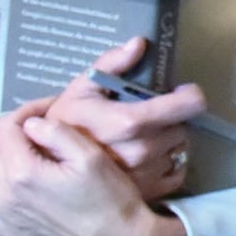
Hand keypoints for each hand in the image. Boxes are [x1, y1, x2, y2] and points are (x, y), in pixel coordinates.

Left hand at [0, 106, 188, 235]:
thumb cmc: (110, 196)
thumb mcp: (91, 156)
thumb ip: (57, 132)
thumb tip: (31, 123)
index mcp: (23, 171)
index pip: (8, 127)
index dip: (27, 110)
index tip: (48, 108)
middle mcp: (4, 193)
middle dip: (5, 126)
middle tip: (31, 124)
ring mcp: (2, 215)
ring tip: (7, 150)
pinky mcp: (8, 230)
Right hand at [45, 37, 206, 194]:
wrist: (47, 168)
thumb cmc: (64, 125)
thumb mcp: (81, 88)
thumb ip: (111, 64)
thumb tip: (138, 43)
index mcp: (129, 122)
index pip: (187, 106)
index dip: (189, 96)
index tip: (181, 93)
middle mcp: (143, 150)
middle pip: (182, 126)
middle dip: (170, 119)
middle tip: (147, 118)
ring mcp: (147, 174)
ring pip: (180, 148)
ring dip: (167, 141)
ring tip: (142, 138)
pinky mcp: (150, 192)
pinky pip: (177, 172)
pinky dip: (167, 164)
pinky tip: (146, 158)